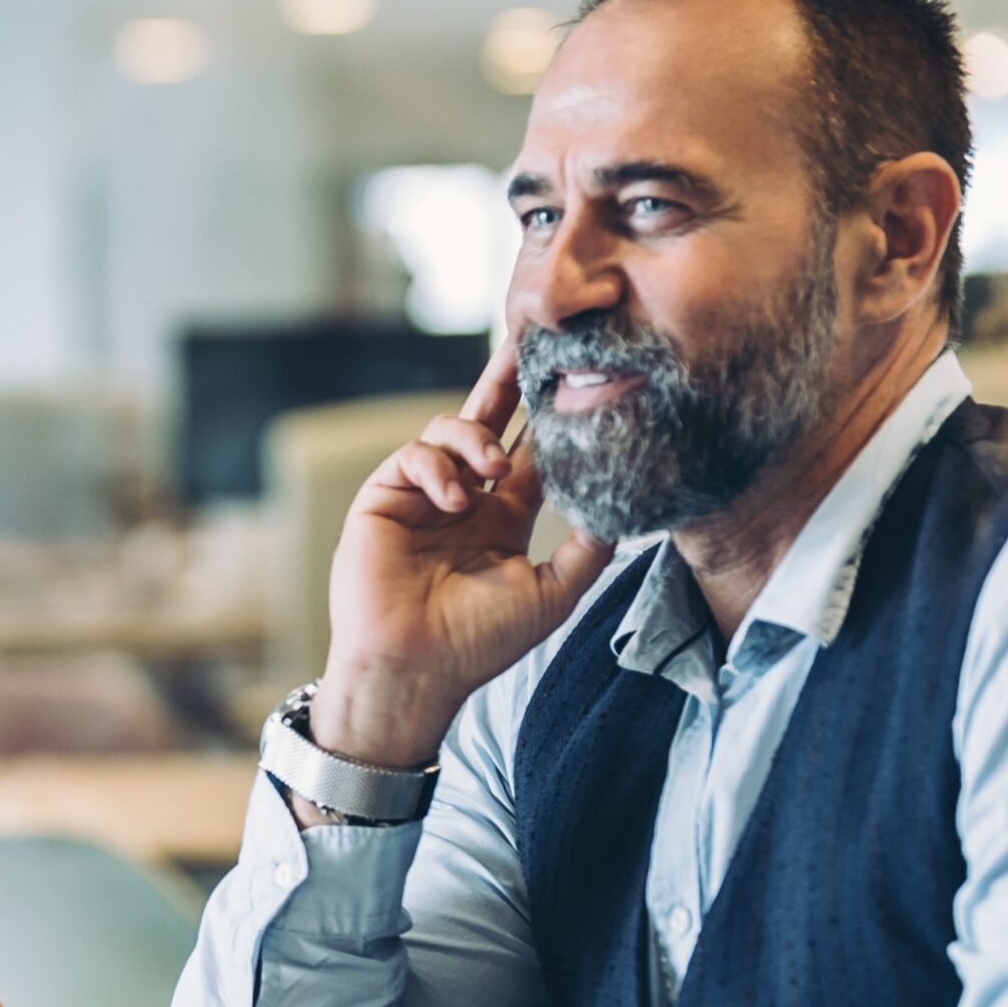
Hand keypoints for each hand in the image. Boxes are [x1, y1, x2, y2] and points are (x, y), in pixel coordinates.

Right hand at [313, 338, 614, 769]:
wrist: (414, 669)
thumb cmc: (479, 642)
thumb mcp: (552, 593)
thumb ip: (589, 547)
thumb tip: (623, 500)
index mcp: (502, 518)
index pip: (531, 452)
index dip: (551, 416)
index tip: (578, 379)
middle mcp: (464, 499)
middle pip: (490, 420)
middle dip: (509, 379)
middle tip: (529, 337)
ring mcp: (422, 496)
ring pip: (450, 429)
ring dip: (476, 439)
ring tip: (493, 470)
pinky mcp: (384, 497)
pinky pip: (414, 455)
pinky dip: (438, 467)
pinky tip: (456, 500)